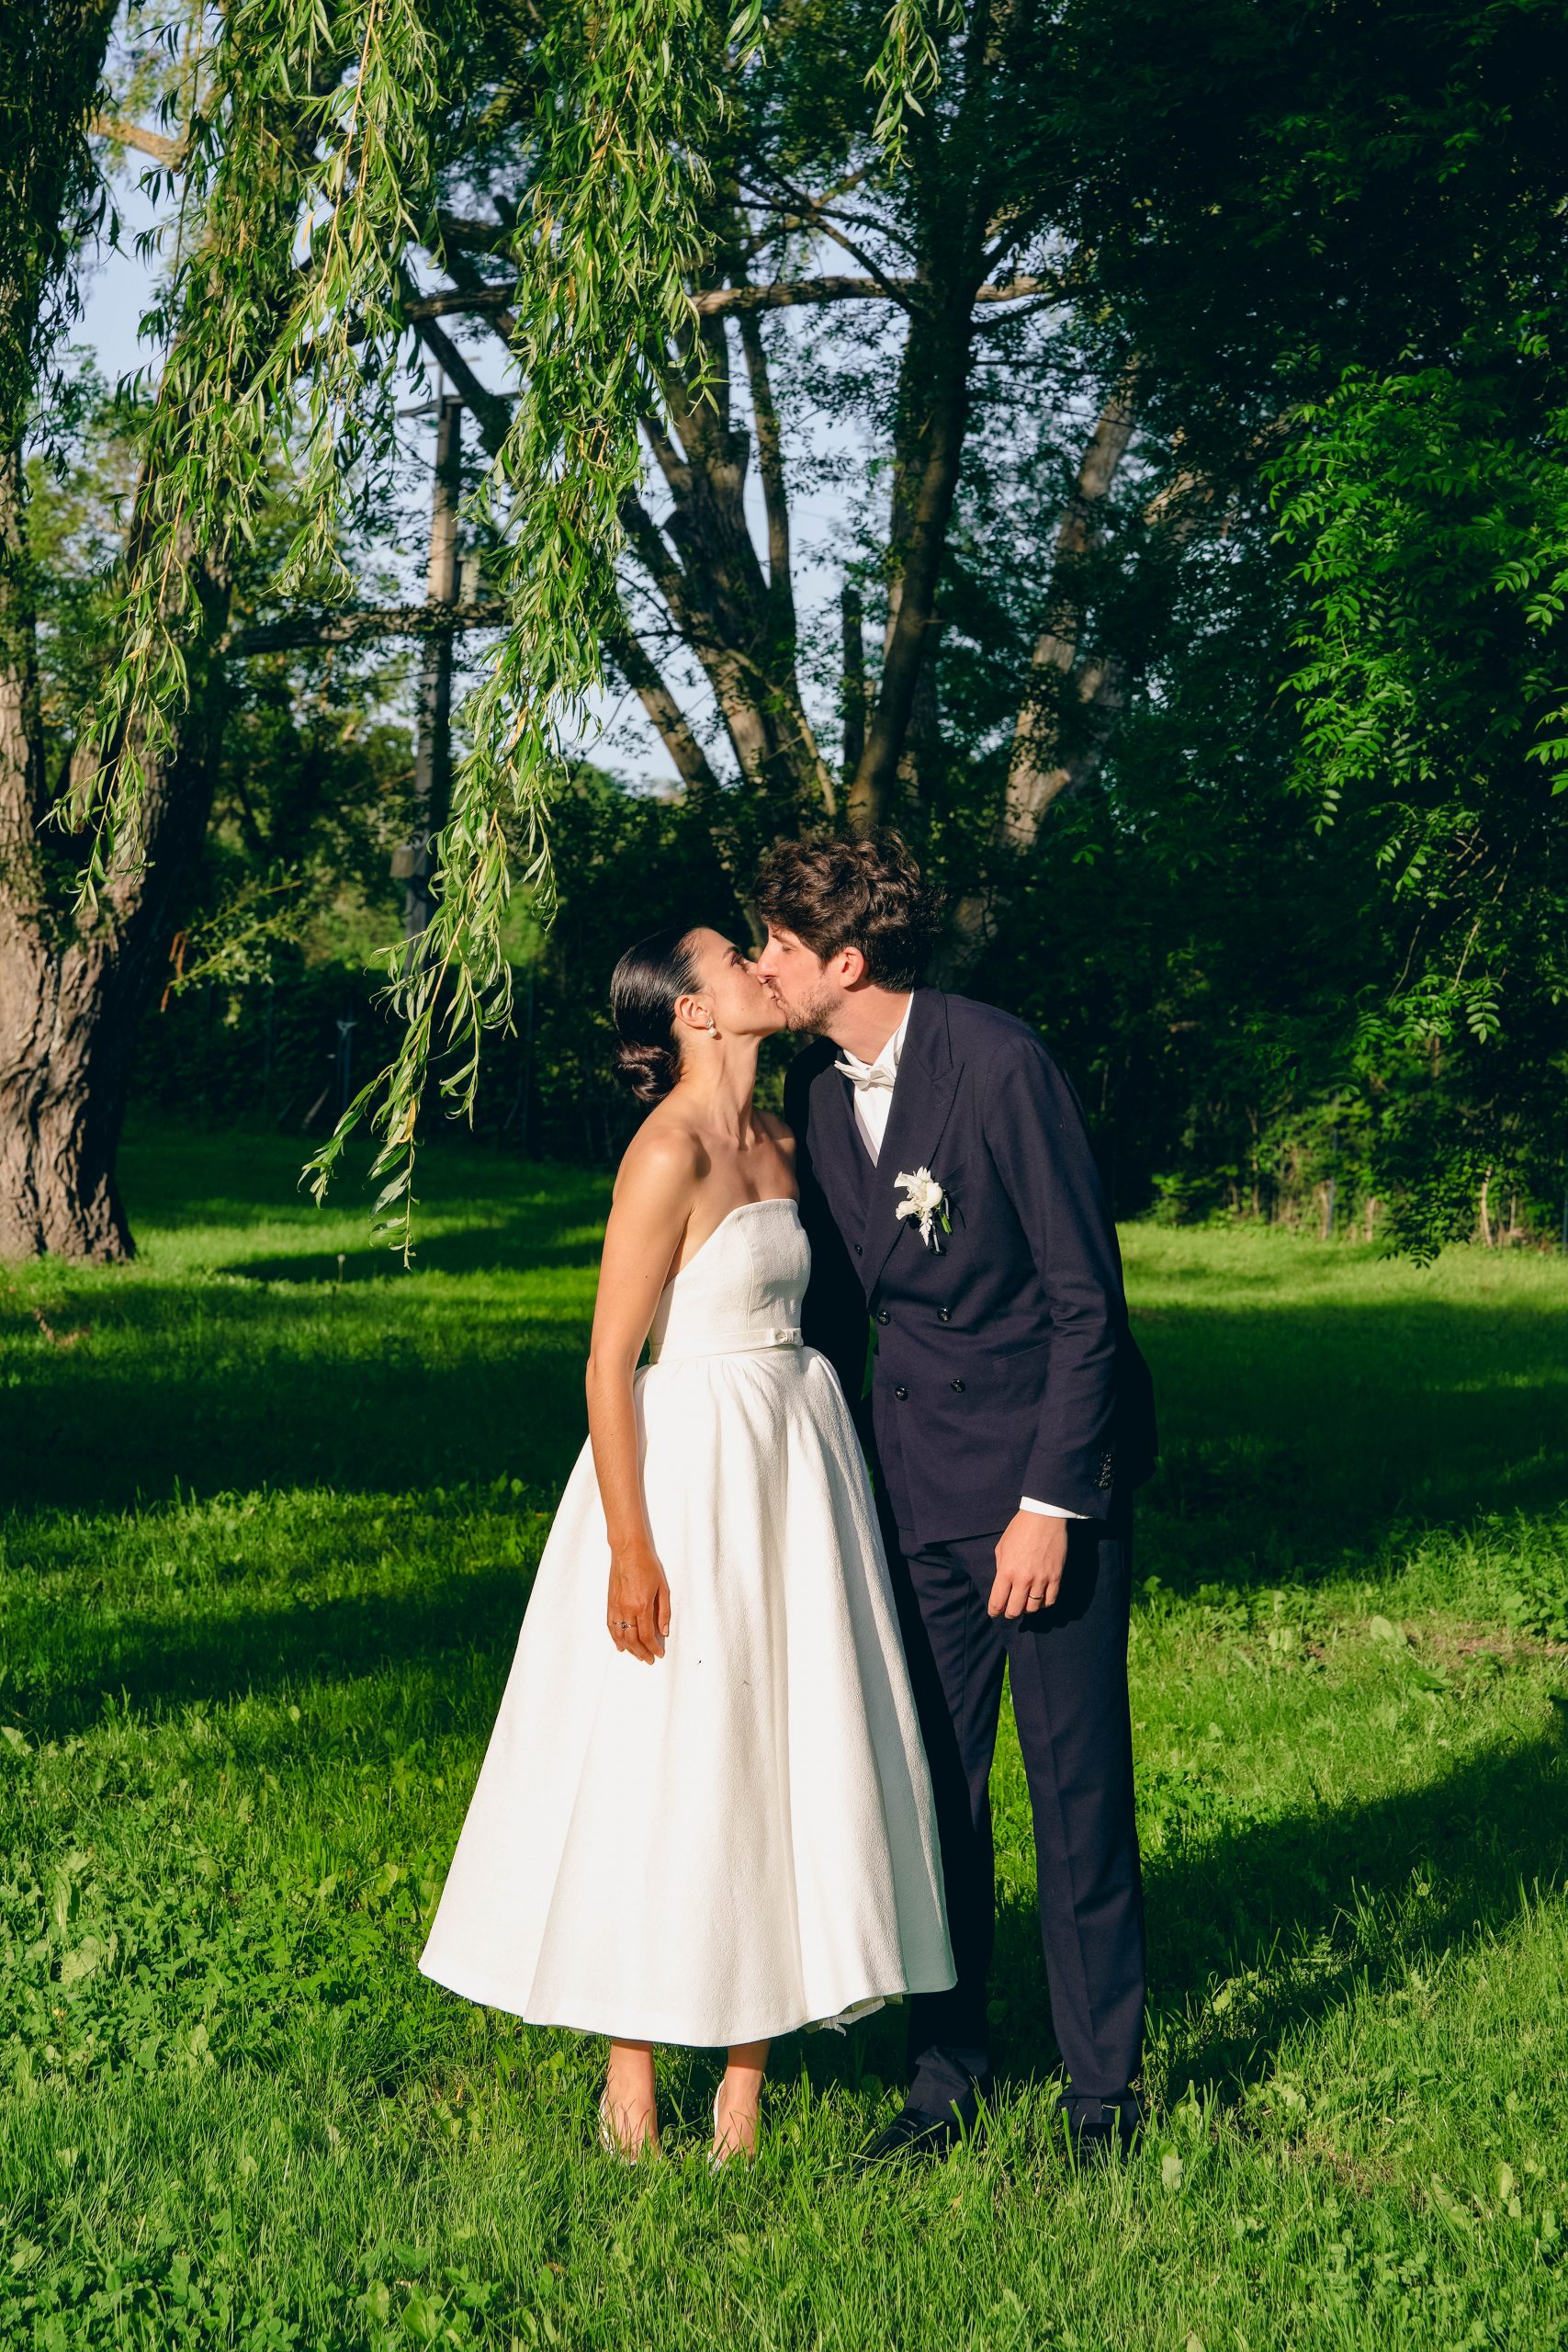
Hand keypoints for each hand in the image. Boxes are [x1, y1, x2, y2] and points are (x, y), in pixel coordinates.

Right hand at [607, 1539, 670, 1662]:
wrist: (628, 1550)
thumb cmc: (647, 1565)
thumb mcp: (663, 1588)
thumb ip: (663, 1612)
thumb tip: (664, 1632)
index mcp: (641, 1605)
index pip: (647, 1635)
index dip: (653, 1648)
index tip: (659, 1654)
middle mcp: (626, 1609)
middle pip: (632, 1640)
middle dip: (641, 1653)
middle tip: (649, 1659)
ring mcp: (616, 1606)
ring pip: (619, 1636)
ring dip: (628, 1649)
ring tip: (637, 1655)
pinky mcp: (610, 1603)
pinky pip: (611, 1626)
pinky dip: (615, 1638)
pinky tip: (620, 1646)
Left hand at [987, 1510, 1067, 1619]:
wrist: (1044, 1517)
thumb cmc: (1020, 1529)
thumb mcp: (1002, 1547)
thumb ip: (1001, 1568)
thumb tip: (1003, 1584)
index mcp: (1006, 1571)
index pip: (997, 1601)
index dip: (994, 1611)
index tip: (994, 1613)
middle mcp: (1023, 1579)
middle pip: (1015, 1610)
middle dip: (1010, 1613)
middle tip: (1009, 1610)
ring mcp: (1041, 1580)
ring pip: (1033, 1608)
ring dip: (1027, 1609)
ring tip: (1025, 1603)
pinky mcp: (1056, 1577)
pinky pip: (1050, 1600)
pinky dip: (1044, 1604)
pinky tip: (1040, 1599)